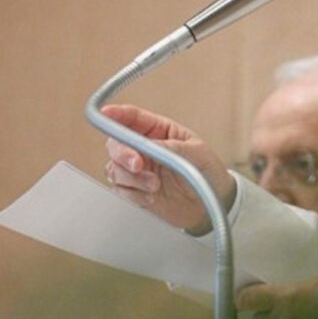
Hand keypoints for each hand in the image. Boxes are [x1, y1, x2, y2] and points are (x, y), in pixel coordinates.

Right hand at [102, 103, 234, 232]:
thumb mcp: (197, 153)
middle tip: (138, 164)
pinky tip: (152, 197)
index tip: (107, 113)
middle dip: (123, 153)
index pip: (134, 118)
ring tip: (155, 186)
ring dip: (132, 179)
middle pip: (116, 144)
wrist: (209, 204)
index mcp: (160, 131)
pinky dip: (133, 194)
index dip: (117, 114)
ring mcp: (137, 170)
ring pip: (114, 168)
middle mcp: (144, 148)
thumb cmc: (207, 171)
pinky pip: (120, 190)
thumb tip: (149, 145)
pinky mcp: (133, 190)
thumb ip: (173, 147)